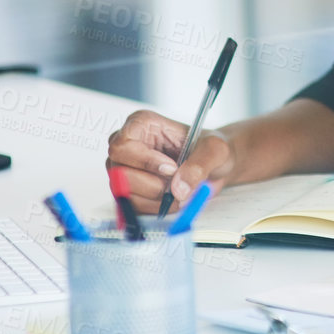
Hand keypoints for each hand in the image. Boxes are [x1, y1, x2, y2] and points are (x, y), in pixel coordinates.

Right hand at [105, 109, 235, 212]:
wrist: (213, 166)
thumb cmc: (208, 149)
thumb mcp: (214, 150)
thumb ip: (199, 165)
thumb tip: (178, 188)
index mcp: (141, 125)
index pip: (122, 146)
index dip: (145, 161)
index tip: (171, 169)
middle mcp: (127, 146)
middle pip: (119, 173)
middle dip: (152, 184)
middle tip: (177, 184)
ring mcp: (124, 170)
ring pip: (123, 193)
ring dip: (155, 198)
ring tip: (178, 191)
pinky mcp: (128, 191)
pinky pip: (131, 207)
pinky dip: (154, 208)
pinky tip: (171, 199)